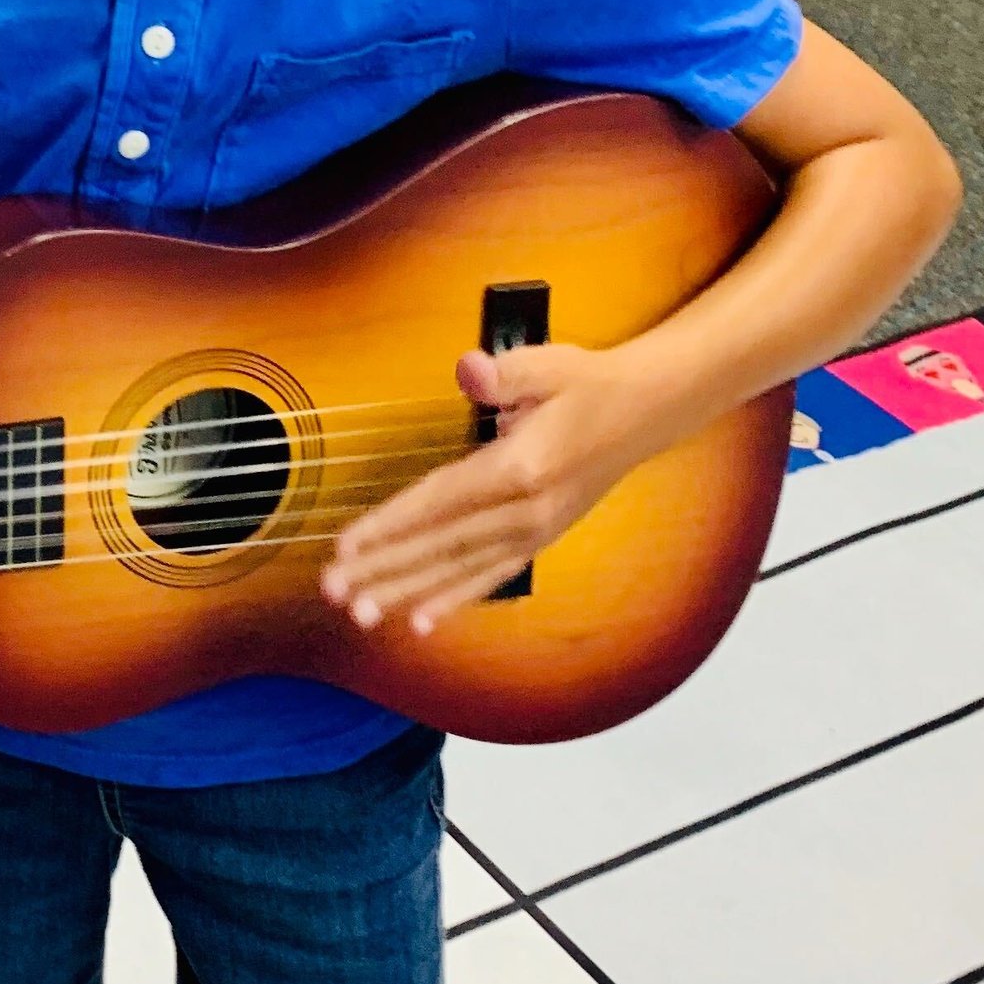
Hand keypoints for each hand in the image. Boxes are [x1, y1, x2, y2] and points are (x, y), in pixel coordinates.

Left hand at [323, 342, 668, 638]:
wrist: (649, 411)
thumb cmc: (590, 385)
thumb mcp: (549, 364)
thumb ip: (505, 373)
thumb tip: (470, 370)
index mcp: (522, 468)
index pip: (440, 501)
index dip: (390, 524)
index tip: (346, 545)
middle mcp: (528, 510)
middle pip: (442, 544)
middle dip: (384, 568)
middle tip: (334, 588)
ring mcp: (536, 530)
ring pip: (461, 567)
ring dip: (408, 591)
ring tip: (362, 611)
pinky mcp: (541, 538)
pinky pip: (491, 576)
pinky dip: (455, 597)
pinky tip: (420, 619)